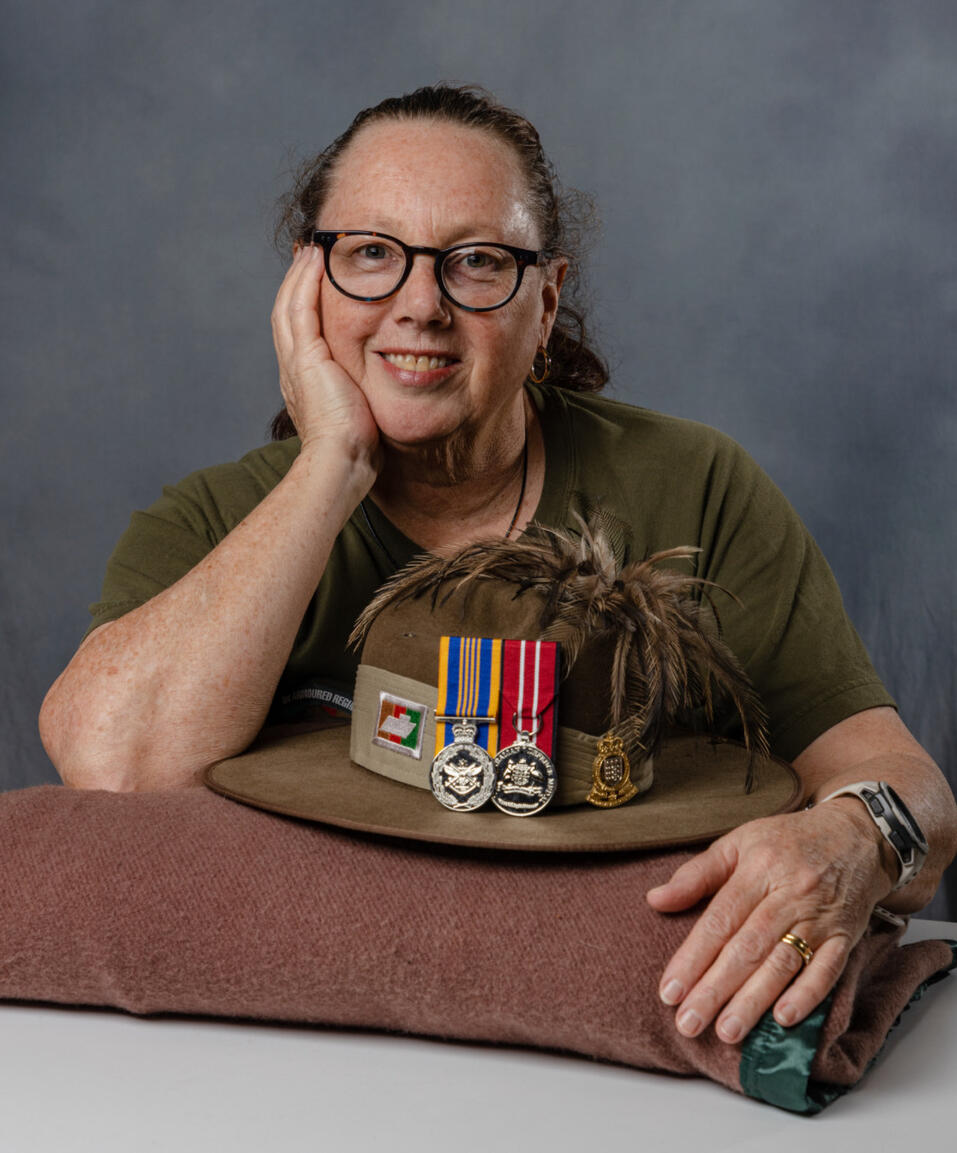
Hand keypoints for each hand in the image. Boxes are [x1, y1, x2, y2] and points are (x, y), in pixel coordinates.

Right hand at [271, 246, 380, 467]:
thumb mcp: (359, 410)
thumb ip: (363, 392)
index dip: (303, 304)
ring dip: (299, 275)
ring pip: (289, 305)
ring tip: (311, 249)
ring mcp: (295, 361)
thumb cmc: (356, 447)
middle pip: (286, 312)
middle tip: (307, 254)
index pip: (299, 332)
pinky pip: (301, 309)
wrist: (341, 462)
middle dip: (296, 282)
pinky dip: (306, 282)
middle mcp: (292, 368)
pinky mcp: (305, 358)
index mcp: (303, 380)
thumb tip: (388, 384)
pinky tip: (314, 261)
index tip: (314, 282)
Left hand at [646, 803, 895, 1043]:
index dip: (692, 957)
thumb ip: (697, 874)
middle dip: (715, 989)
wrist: (855, 835)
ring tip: (727, 1031)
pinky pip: (828, 969)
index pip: (719, 919)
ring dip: (754, 1000)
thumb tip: (655, 900)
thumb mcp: (738, 842)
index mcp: (757, 868)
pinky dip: (807, 995)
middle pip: (747, 947)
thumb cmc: (787, 841)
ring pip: (783, 963)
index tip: (669, 991)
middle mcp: (789, 893)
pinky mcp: (845, 936)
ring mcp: (819, 917)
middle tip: (688, 1023)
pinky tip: (783, 1018)